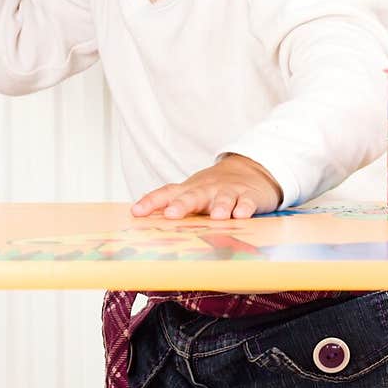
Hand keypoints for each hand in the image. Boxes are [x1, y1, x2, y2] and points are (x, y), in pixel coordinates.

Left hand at [131, 154, 282, 219]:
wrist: (250, 170)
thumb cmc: (213, 188)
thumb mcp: (191, 192)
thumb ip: (169, 202)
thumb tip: (137, 213)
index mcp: (189, 190)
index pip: (166, 193)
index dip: (151, 202)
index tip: (137, 212)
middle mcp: (207, 190)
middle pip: (193, 196)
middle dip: (182, 205)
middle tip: (172, 214)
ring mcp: (228, 192)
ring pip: (223, 199)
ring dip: (219, 207)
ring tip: (216, 217)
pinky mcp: (249, 196)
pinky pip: (247, 202)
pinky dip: (244, 208)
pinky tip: (241, 215)